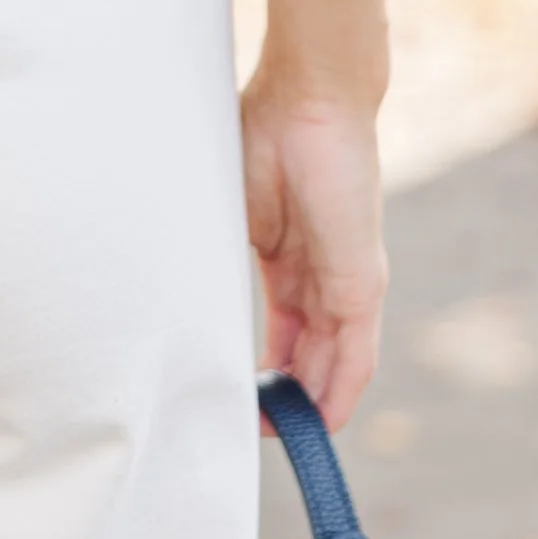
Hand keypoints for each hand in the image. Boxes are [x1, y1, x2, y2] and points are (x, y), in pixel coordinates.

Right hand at [241, 72, 386, 431]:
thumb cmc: (264, 132)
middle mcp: (321, 274)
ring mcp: (346, 280)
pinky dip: (340, 392)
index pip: (282, 328)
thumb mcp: (227, 208)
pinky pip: (357, 353)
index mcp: (287, 255)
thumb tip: (173, 289)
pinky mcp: (364, 282)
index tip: (234, 396)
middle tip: (253, 430)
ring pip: (335, 362)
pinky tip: (321, 425)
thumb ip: (214, 251)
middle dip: (285, 395)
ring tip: (283, 441)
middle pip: (310, 353)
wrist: (311, 98)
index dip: (261, 367)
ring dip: (311, 405)